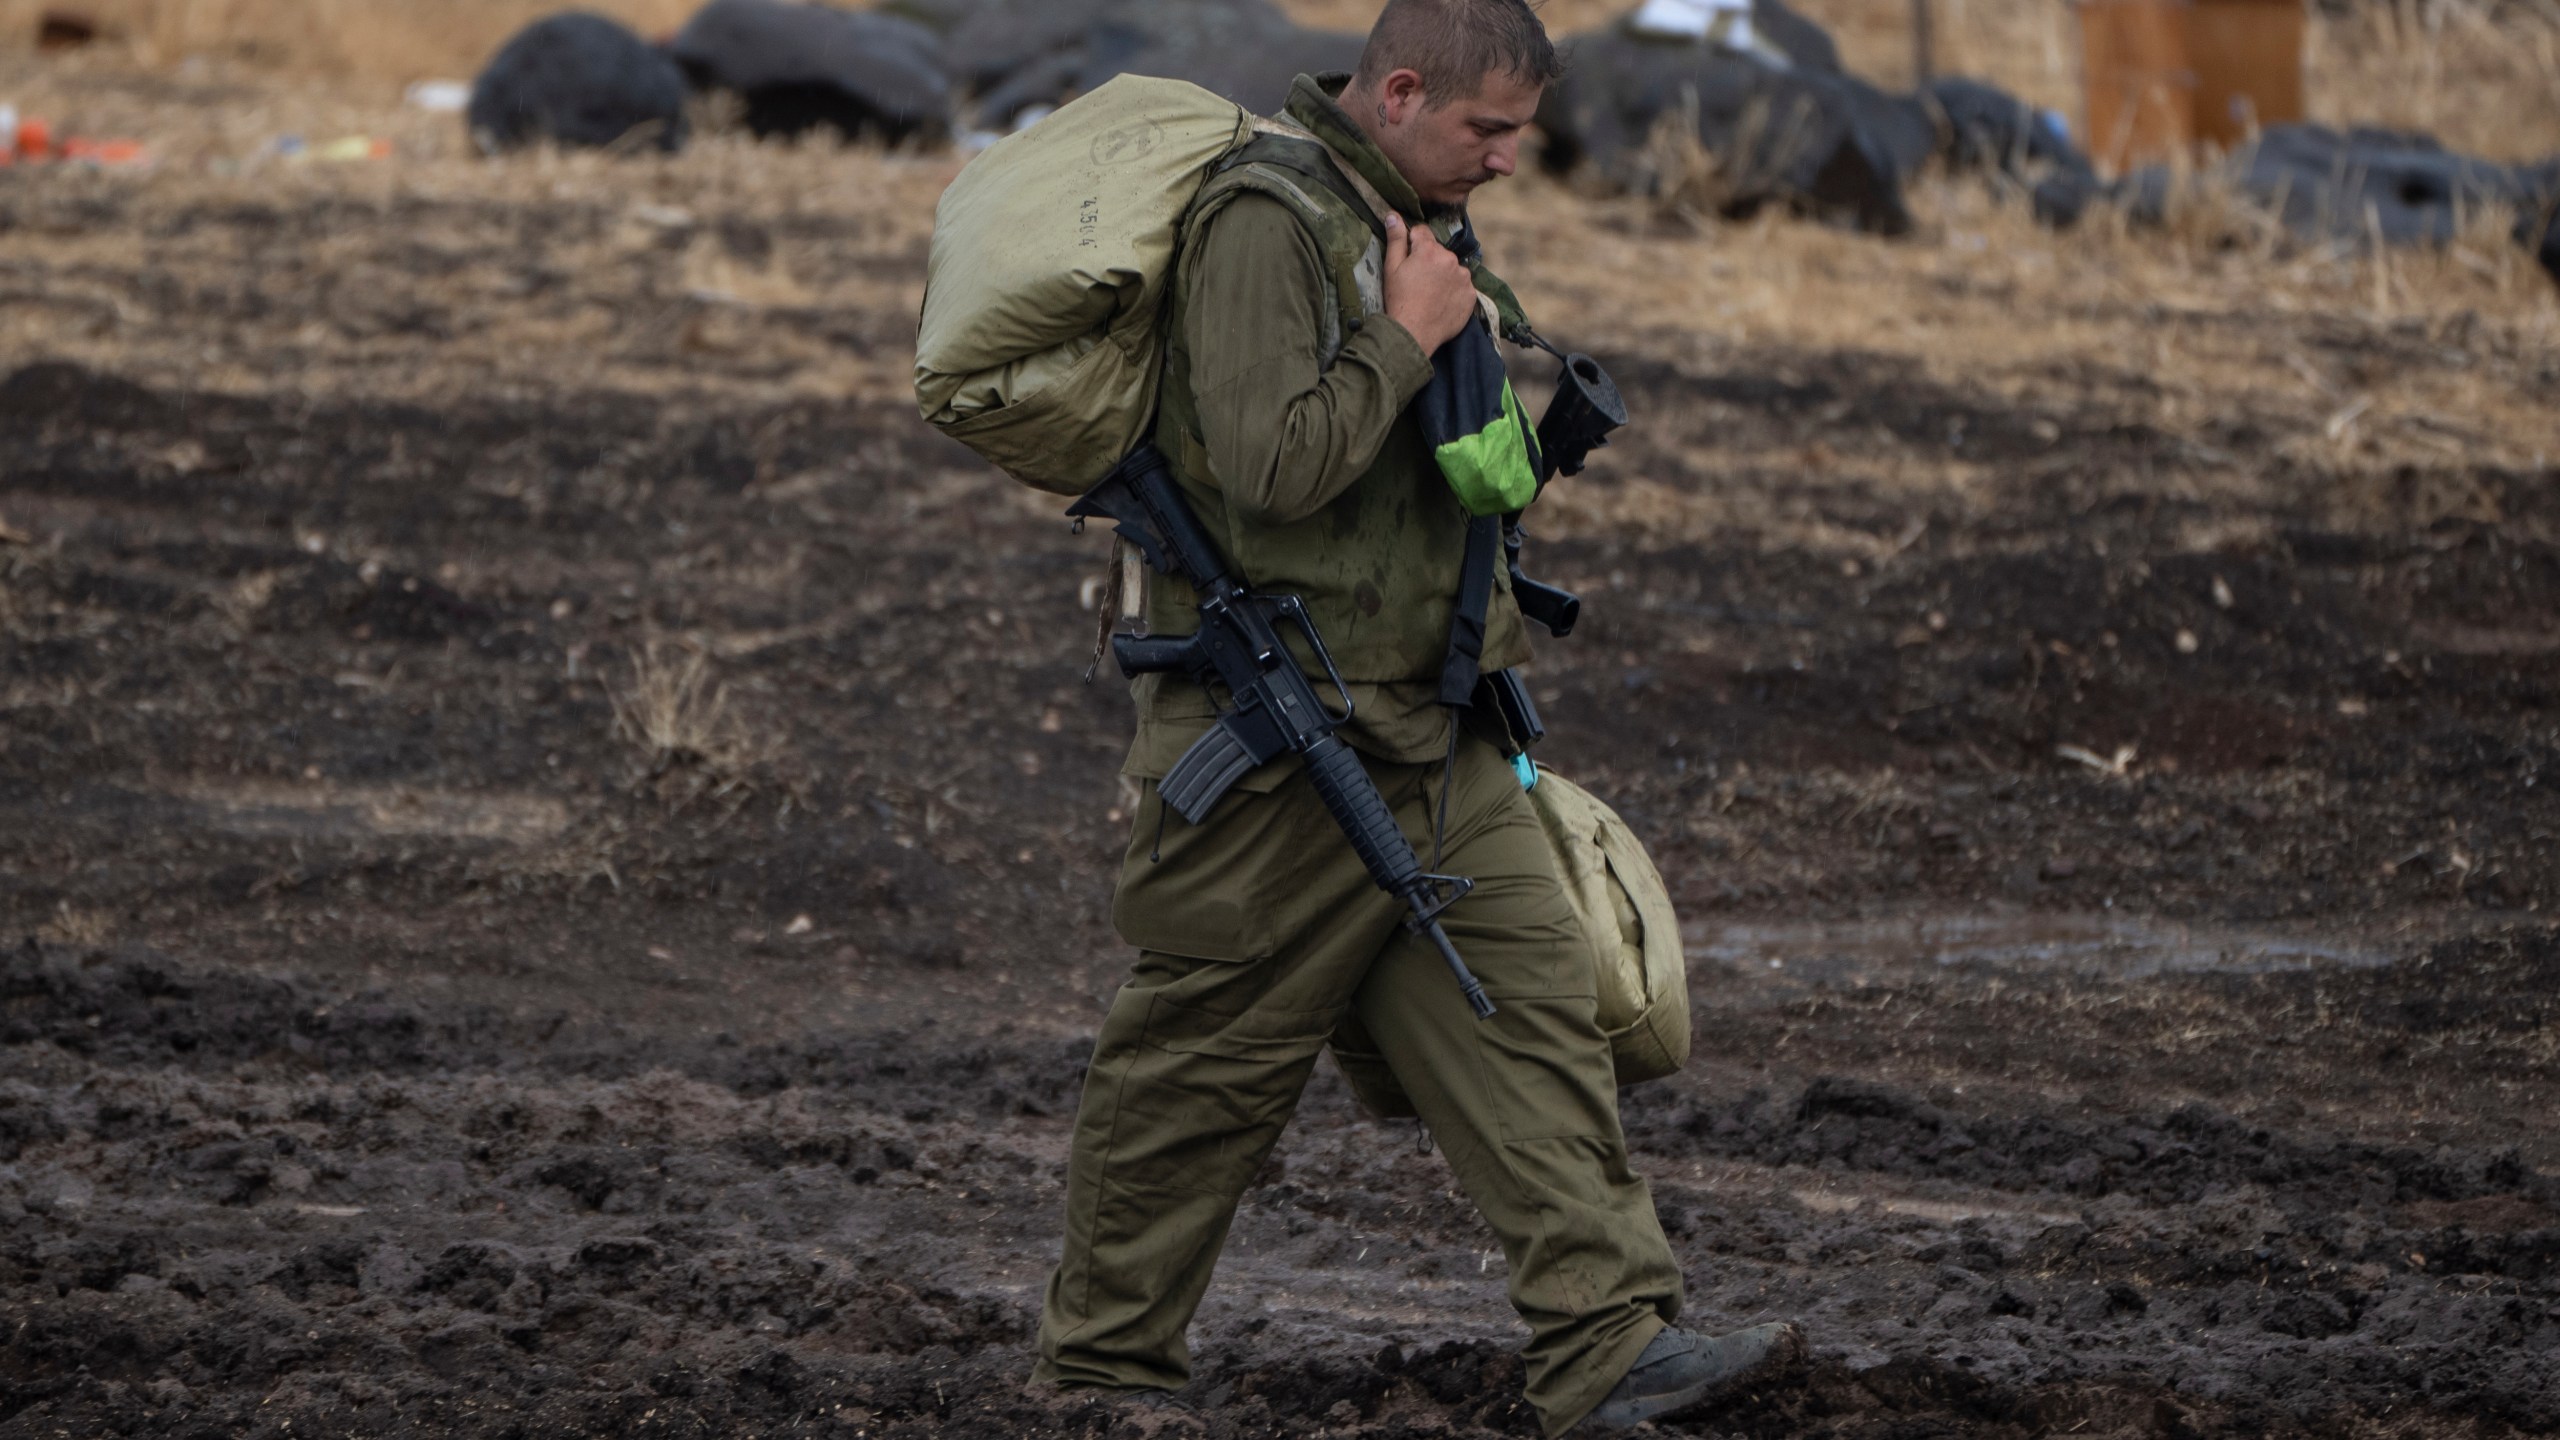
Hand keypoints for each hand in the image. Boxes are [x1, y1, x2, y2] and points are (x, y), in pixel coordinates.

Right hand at [1381, 213, 1477, 356]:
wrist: (1413, 334)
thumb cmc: (1398, 300)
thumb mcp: (1391, 268)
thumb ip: (1395, 239)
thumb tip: (1393, 215)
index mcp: (1429, 249)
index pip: (1421, 232)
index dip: (1412, 244)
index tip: (1408, 261)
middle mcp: (1450, 259)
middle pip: (1439, 251)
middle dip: (1429, 261)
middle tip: (1417, 282)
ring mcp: (1463, 278)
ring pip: (1452, 268)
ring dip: (1444, 276)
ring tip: (1430, 294)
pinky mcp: (1471, 295)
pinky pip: (1463, 286)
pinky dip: (1454, 291)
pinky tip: (1441, 303)